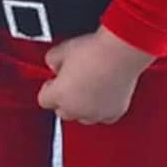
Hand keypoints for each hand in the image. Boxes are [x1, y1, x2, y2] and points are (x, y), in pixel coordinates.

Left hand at [37, 27, 155, 124]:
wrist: (122, 52)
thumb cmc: (96, 50)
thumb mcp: (63, 49)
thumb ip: (52, 60)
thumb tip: (54, 64)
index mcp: (58, 96)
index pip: (44, 100)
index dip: (49, 88)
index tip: (55, 80)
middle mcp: (75, 109)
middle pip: (62, 111)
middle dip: (64, 99)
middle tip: (72, 83)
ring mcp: (96, 113)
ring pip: (83, 116)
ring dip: (83, 105)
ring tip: (89, 86)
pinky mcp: (114, 112)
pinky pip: (104, 116)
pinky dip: (102, 107)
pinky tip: (104, 93)